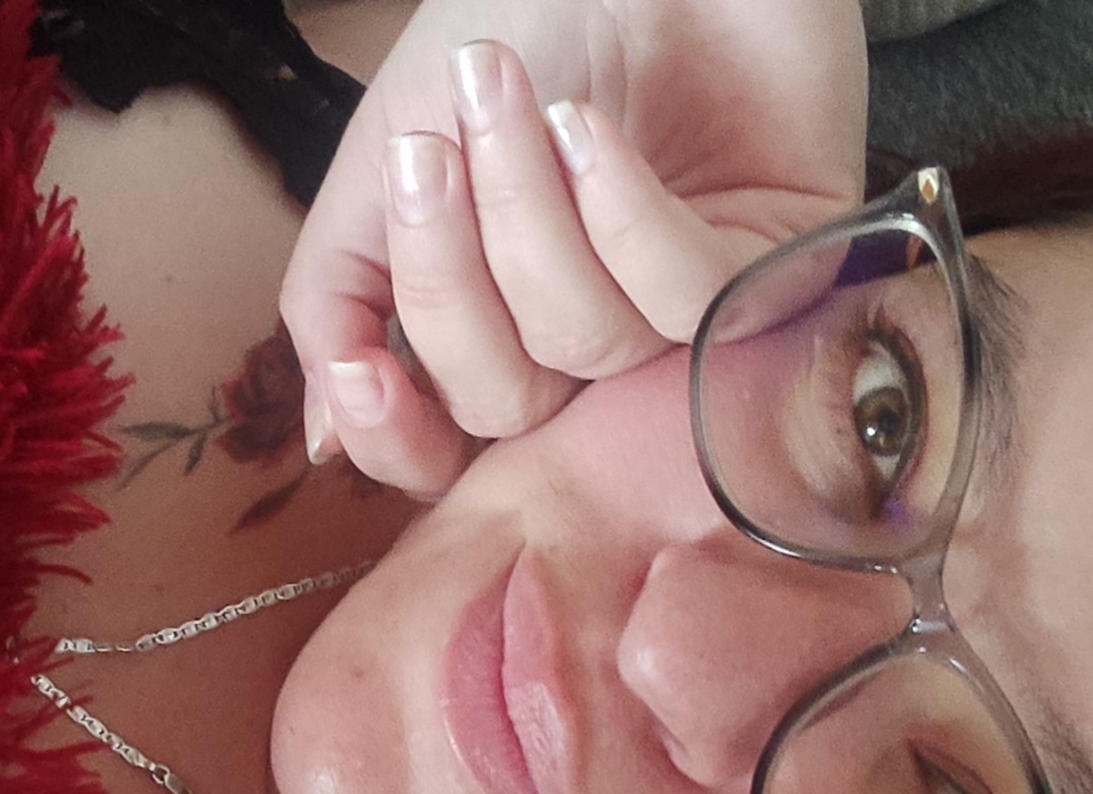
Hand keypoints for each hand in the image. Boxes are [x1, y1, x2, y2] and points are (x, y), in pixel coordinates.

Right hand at [280, 0, 870, 495]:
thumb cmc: (520, 23)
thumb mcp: (391, 153)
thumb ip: (344, 295)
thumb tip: (320, 442)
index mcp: (500, 335)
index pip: (447, 452)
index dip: (396, 436)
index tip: (360, 370)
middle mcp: (592, 354)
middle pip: (504, 407)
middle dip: (449, 277)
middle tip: (427, 152)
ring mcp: (683, 323)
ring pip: (586, 344)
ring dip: (527, 212)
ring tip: (503, 94)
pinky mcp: (773, 275)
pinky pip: (682, 301)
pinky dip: (621, 212)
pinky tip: (589, 131)